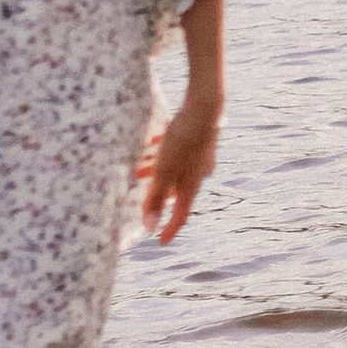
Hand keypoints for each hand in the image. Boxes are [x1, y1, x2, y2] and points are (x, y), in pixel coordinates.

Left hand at [136, 88, 220, 242]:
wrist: (205, 105)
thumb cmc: (183, 139)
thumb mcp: (163, 170)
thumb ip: (155, 198)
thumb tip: (150, 227)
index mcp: (192, 185)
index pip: (181, 215)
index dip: (170, 229)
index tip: (161, 242)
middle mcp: (200, 174)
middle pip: (177, 191)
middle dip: (157, 192)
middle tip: (141, 189)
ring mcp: (203, 157)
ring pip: (177, 170)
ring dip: (159, 170)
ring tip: (141, 161)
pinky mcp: (202, 141)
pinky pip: (180, 154)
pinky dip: (166, 154)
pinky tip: (156, 140)